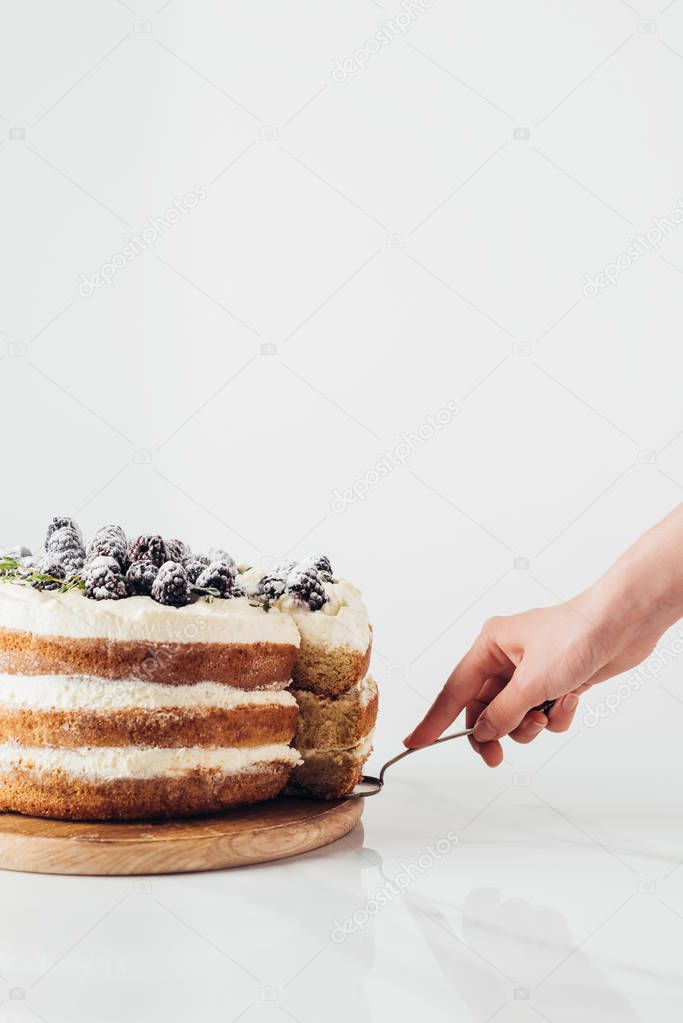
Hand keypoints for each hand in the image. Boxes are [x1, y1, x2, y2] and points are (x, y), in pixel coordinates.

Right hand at [404, 592, 662, 766]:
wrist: (623, 624)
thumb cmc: (577, 635)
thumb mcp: (533, 681)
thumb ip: (503, 712)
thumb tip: (484, 733)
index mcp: (490, 644)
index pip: (453, 689)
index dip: (435, 720)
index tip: (415, 742)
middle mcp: (505, 657)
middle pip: (484, 708)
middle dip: (495, 731)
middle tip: (496, 757)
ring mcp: (530, 670)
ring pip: (514, 715)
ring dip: (530, 724)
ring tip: (547, 714)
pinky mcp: (554, 681)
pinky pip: (541, 713)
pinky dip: (554, 716)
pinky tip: (569, 702)